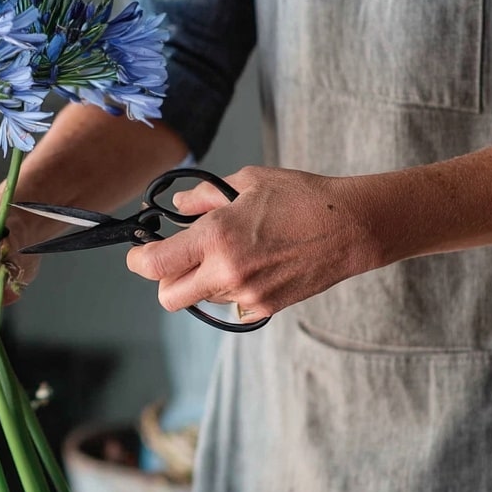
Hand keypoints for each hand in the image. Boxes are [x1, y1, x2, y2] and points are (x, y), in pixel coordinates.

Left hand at [125, 166, 379, 319]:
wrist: (353, 228)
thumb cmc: (303, 198)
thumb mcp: (247, 183)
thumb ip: (204, 198)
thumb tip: (177, 206)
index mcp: (216, 237)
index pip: (154, 264)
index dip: (138, 259)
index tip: (139, 251)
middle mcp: (226, 272)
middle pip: (169, 297)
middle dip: (164, 279)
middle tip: (177, 258)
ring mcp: (246, 295)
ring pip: (201, 298)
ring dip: (201, 280)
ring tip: (231, 251)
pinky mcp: (264, 308)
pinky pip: (230, 304)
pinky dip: (230, 288)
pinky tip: (252, 265)